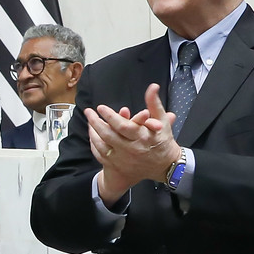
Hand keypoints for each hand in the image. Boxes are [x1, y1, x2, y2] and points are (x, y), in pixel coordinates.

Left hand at [88, 85, 180, 205]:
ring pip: (102, 145)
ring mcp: (123, 159)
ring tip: (89, 121)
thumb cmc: (163, 141)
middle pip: (108, 135)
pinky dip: (94, 144)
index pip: (122, 126)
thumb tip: (153, 86)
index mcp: (143, 137)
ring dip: (93, 132)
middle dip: (95, 122)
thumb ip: (154, 103)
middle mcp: (131, 149)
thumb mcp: (162, 121)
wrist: (164, 166)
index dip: (110, 116)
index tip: (101, 107)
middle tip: (89, 112)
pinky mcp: (117, 165)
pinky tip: (92, 134)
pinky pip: (100, 154)